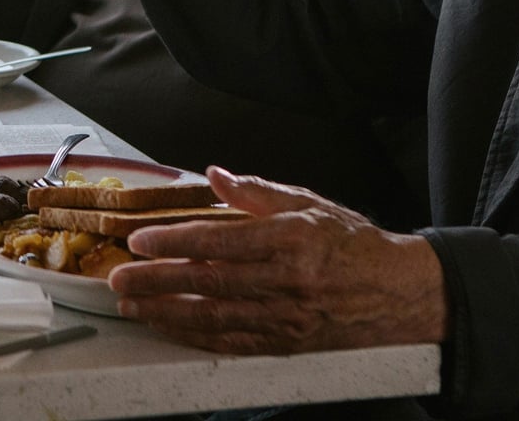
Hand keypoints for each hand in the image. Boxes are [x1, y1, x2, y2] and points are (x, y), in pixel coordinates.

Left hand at [108, 167, 447, 353]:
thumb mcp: (309, 204)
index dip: (174, 242)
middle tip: (119, 279)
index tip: (138, 241)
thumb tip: (214, 175)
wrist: (400, 292)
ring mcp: (287, 316)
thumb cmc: (353, 244)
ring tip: (131, 306)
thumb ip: (257, 192)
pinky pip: (233, 342)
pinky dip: (196, 337)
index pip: (219, 241)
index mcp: (291, 240)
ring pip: (215, 317)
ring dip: (166, 313)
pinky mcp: (288, 342)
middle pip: (209, 283)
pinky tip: (169, 328)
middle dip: (156, 281)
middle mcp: (287, 281)